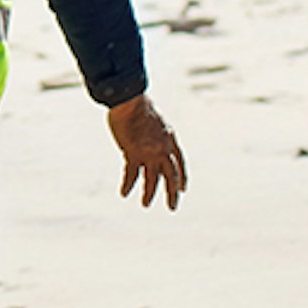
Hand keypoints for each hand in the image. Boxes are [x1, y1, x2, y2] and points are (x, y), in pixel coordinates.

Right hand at [109, 94, 186, 209]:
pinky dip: (128, 184)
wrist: (130, 100)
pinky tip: (124, 193)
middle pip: (171, 175)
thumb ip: (153, 132)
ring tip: (146, 205)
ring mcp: (149, 152)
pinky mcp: (133, 154)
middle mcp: (162, 149)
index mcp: (170, 139)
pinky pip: (131, 174)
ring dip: (149, 193)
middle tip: (172, 207)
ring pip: (152, 179)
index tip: (183, 189)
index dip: (182, 177)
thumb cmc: (138, 105)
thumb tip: (147, 135)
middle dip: (172, 193)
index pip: (180, 162)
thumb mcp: (153, 119)